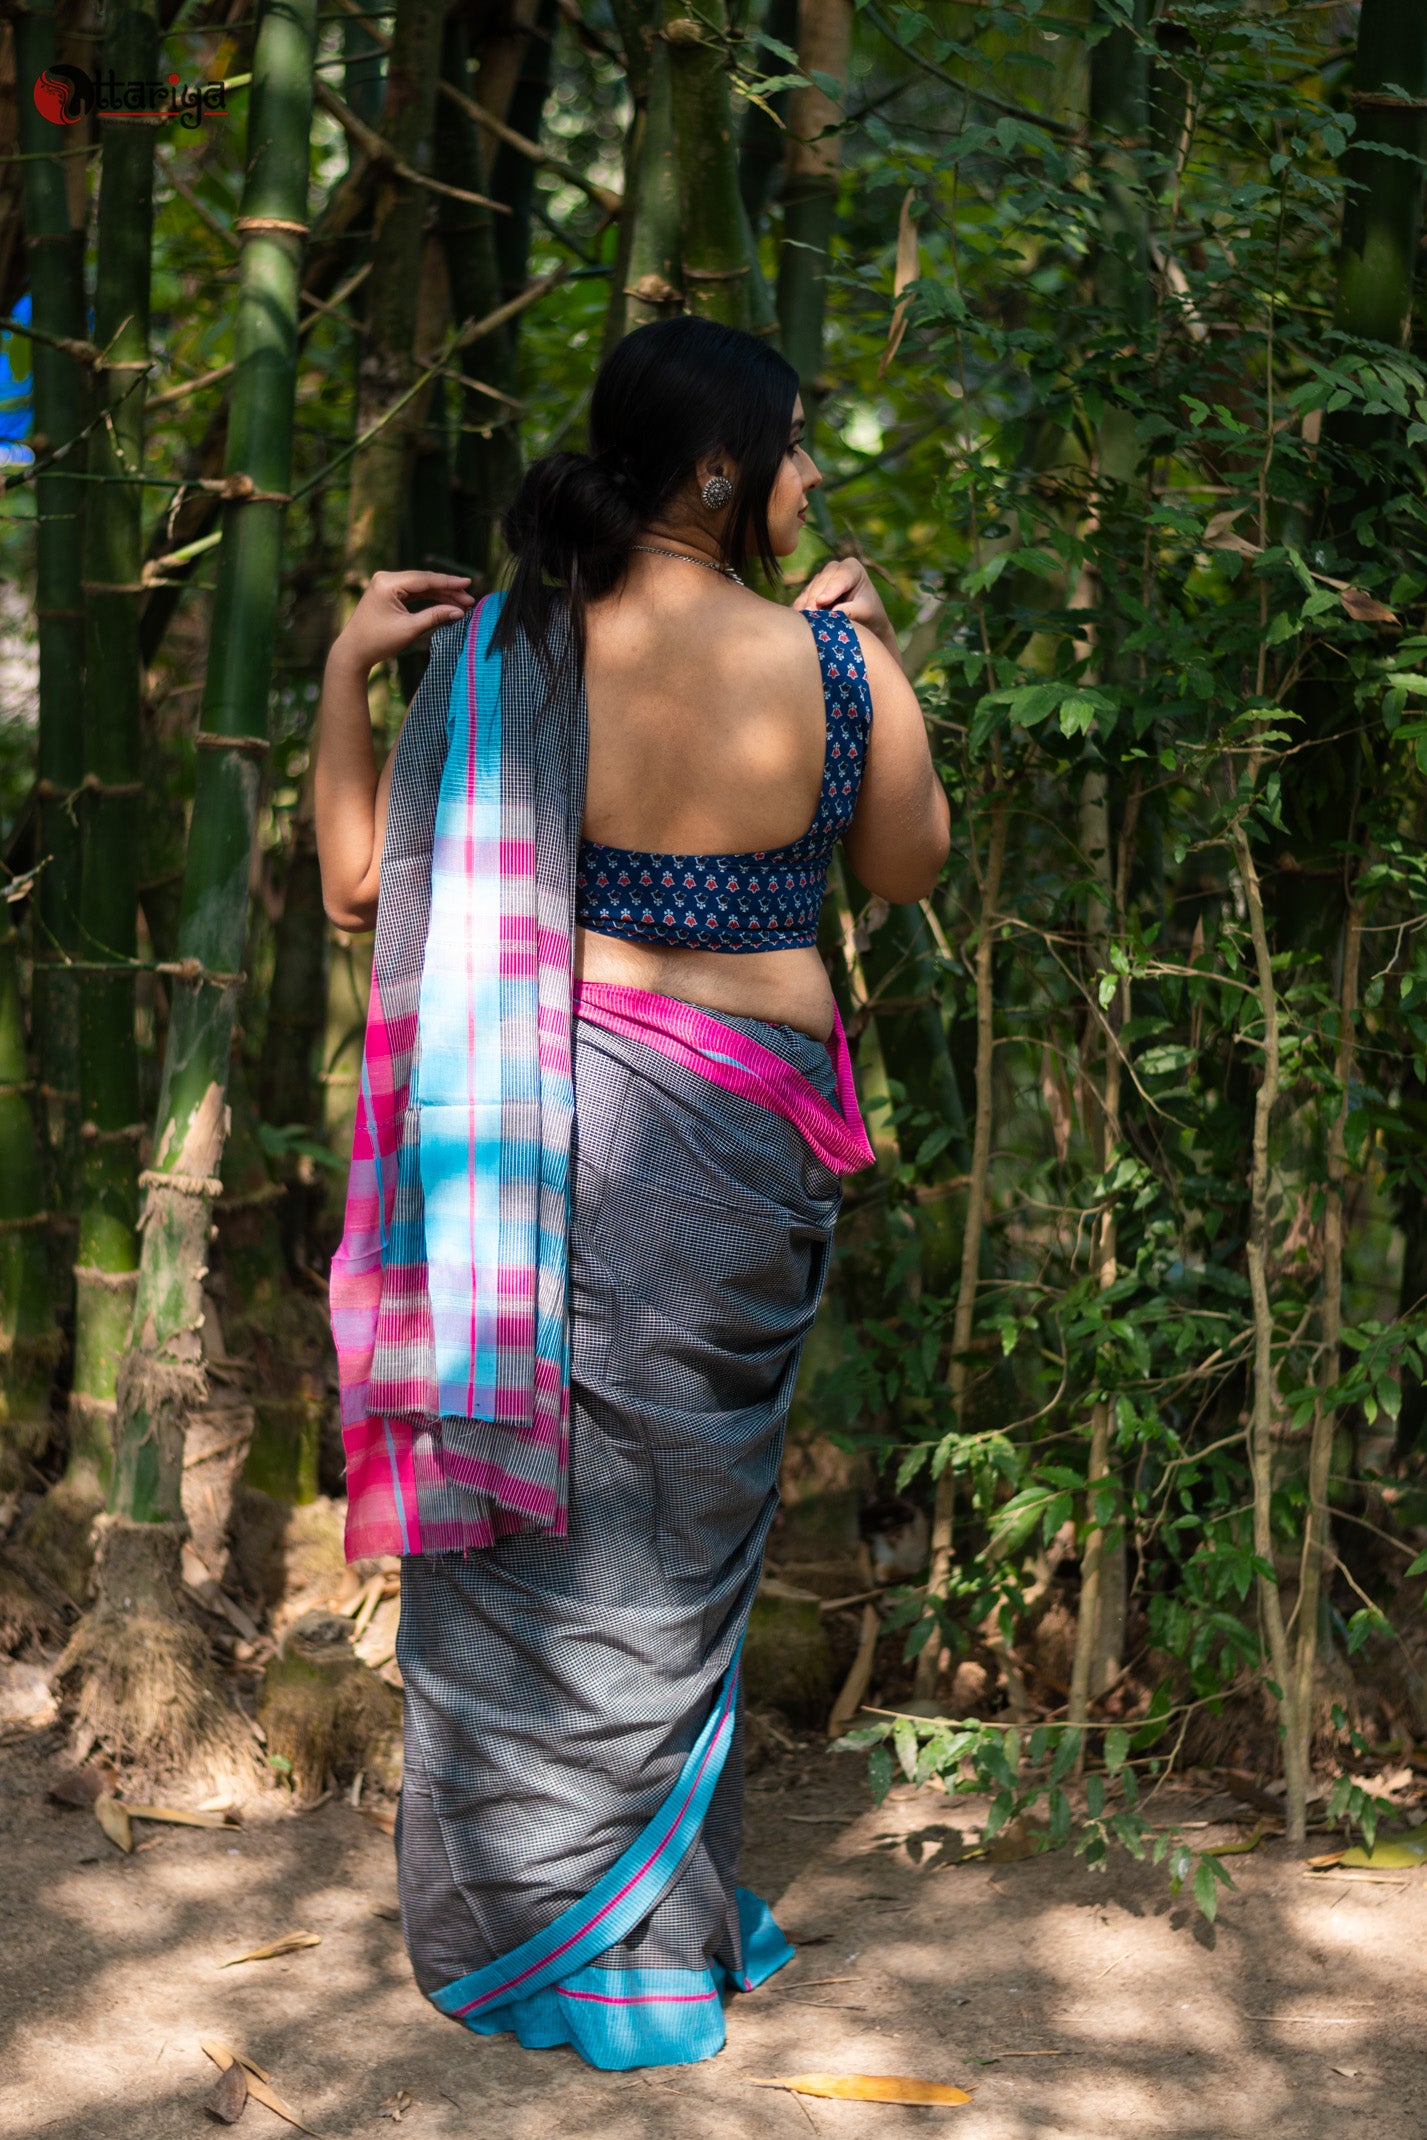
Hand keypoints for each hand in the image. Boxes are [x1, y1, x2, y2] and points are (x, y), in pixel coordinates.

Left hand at [329, 570, 475, 676]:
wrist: (354, 651)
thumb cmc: (378, 641)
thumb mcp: (409, 629)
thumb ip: (435, 617)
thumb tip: (458, 611)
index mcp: (388, 583)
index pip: (425, 579)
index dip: (449, 582)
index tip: (468, 583)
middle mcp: (385, 578)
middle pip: (424, 581)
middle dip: (447, 590)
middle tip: (469, 599)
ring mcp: (386, 584)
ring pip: (420, 586)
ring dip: (440, 594)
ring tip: (461, 603)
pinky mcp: (387, 592)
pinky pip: (413, 592)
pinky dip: (429, 598)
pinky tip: (445, 602)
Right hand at [795, 556, 898, 661]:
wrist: (866, 623)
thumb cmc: (870, 615)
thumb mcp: (865, 612)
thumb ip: (852, 610)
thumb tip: (834, 611)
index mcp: (853, 568)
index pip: (841, 577)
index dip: (831, 589)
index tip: (822, 602)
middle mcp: (835, 569)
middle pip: (822, 581)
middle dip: (815, 597)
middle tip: (810, 613)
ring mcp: (822, 579)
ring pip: (811, 588)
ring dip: (805, 603)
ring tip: (802, 617)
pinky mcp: (811, 591)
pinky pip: (803, 598)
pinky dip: (800, 608)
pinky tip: (797, 618)